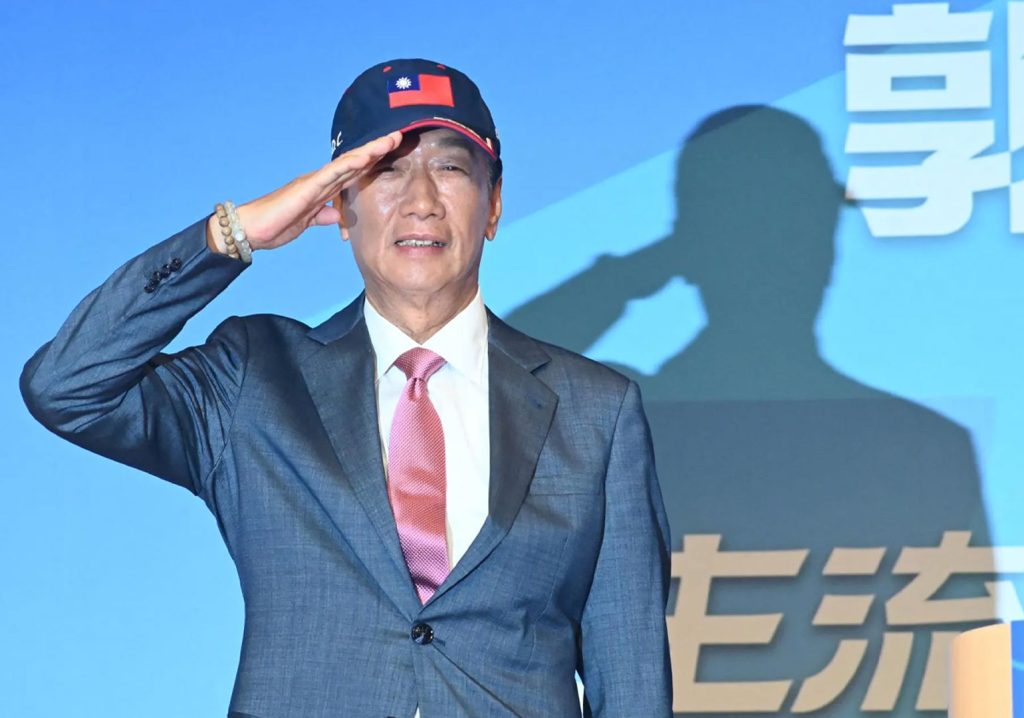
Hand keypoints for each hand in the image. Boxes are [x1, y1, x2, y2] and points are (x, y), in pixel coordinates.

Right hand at [206, 131, 401, 252]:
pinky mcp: (306, 187)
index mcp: (323, 190)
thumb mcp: (308, 222)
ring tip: (390, 140)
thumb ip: (323, 216)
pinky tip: (365, 158)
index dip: (373, 162)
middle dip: (377, 150)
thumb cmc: (276, 224)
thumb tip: (338, 215)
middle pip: (354, 162)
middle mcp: (321, 180)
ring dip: (369, 151)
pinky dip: (349, 165)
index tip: (392, 152)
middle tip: (398, 135)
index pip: (353, 173)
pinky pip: (332, 174)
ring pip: (347, 162)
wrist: (251, 229)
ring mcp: (314, 181)